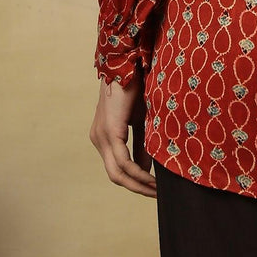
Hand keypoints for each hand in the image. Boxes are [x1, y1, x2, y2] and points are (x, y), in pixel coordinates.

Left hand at [89, 68, 156, 197]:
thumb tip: (147, 167)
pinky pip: (123, 162)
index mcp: (105, 135)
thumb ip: (142, 143)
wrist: (127, 60)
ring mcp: (101, 136)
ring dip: (138, 184)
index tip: (155, 188)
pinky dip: (138, 172)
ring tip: (158, 190)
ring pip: (117, 172)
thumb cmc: (136, 85)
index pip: (118, 167)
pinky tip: (152, 178)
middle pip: (115, 175)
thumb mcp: (141, 119)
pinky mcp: (109, 132)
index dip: (136, 180)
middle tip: (157, 195)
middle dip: (137, 188)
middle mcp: (98, 139)